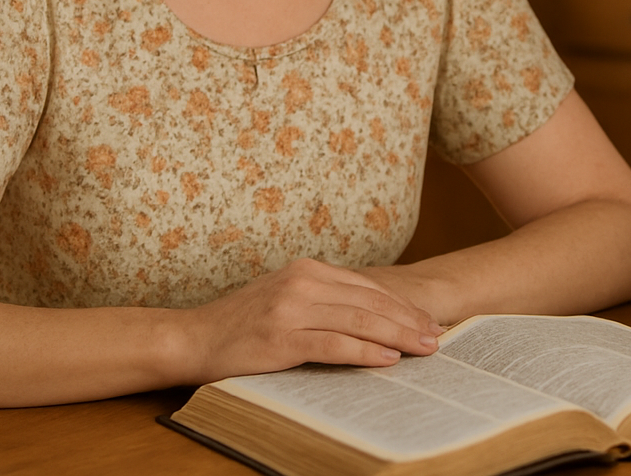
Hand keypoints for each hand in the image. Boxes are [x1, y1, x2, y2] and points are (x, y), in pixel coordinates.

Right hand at [175, 258, 442, 384]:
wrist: (192, 339)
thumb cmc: (240, 325)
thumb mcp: (285, 299)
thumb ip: (322, 300)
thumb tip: (370, 318)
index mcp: (306, 270)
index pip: (368, 287)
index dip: (402, 305)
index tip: (428, 321)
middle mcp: (301, 282)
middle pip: (370, 301)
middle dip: (409, 320)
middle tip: (438, 337)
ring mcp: (290, 308)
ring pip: (359, 320)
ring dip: (398, 336)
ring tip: (424, 349)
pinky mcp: (281, 336)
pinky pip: (334, 344)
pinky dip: (365, 352)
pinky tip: (388, 360)